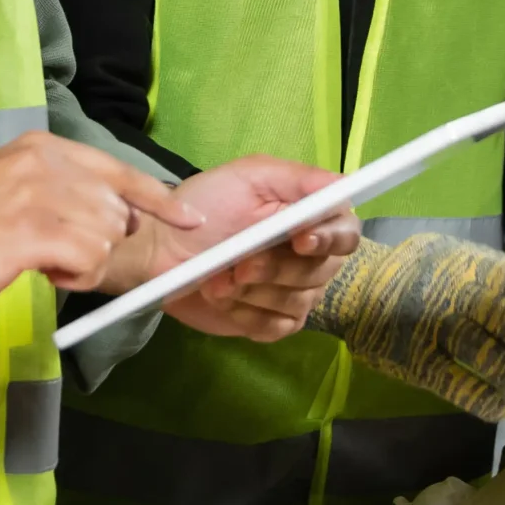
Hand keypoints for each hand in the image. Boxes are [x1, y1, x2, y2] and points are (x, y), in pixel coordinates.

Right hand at [0, 131, 200, 329]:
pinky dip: (73, 278)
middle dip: (100, 246)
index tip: (189, 218)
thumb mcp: (6, 196)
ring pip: (107, 237)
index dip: (160, 199)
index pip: (120, 170)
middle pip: (118, 211)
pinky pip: (90, 259)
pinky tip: (37, 274)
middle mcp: (44, 162)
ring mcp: (39, 193)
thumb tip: (107, 220)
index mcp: (40, 149)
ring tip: (36, 266)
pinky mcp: (32, 230)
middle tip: (56, 261)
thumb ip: (55, 197)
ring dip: (82, 265)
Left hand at [100, 155, 360, 342]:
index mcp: (309, 217)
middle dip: (278, 268)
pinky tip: (221, 297)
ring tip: (217, 278)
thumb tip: (343, 184)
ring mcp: (291, 291)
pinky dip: (246, 314)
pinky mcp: (269, 321)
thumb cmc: (204, 204)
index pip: (345, 232)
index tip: (300, 241)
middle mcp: (310, 256)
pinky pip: (276, 327)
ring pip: (298, 301)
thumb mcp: (248, 176)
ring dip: (254, 291)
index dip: (330, 239)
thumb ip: (299, 178)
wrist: (159, 249)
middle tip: (239, 264)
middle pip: (322, 271)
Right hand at [308, 234, 504, 421]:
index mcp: (483, 270)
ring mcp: (441, 332)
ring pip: (496, 365)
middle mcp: (466, 299)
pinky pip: (460, 388)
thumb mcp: (468, 255)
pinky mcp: (419, 363)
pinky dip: (487, 402)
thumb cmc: (422, 268)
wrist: (362, 285)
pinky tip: (501, 408)